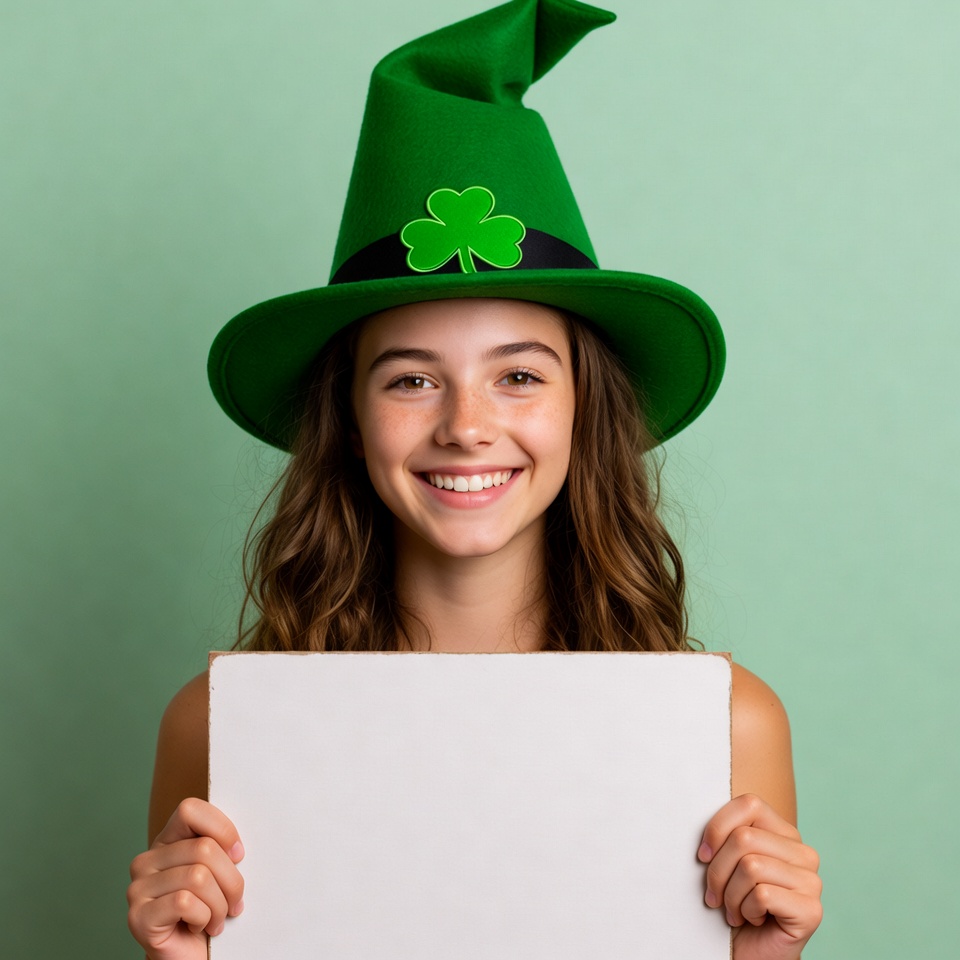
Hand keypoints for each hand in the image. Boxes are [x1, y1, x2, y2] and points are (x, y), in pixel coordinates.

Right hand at [127, 798, 244, 959]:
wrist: (189, 957)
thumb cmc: (207, 912)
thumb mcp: (217, 872)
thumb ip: (219, 849)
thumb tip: (236, 847)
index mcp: (165, 842)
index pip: (191, 810)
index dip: (222, 829)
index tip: (238, 855)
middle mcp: (145, 861)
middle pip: (204, 849)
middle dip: (231, 880)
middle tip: (234, 902)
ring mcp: (137, 889)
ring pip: (198, 877)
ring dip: (220, 904)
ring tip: (216, 918)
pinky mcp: (139, 917)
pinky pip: (186, 903)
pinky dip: (205, 918)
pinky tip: (200, 927)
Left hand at [699, 794, 821, 959]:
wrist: (751, 952)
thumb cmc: (735, 903)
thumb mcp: (728, 860)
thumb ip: (727, 833)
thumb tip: (700, 811)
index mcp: (785, 834)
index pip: (749, 804)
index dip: (718, 827)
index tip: (703, 855)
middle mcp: (804, 854)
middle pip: (744, 838)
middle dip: (718, 870)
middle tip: (715, 895)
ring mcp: (812, 882)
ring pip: (751, 866)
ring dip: (730, 895)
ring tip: (733, 909)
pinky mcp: (811, 910)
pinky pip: (762, 895)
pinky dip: (745, 910)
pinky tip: (751, 920)